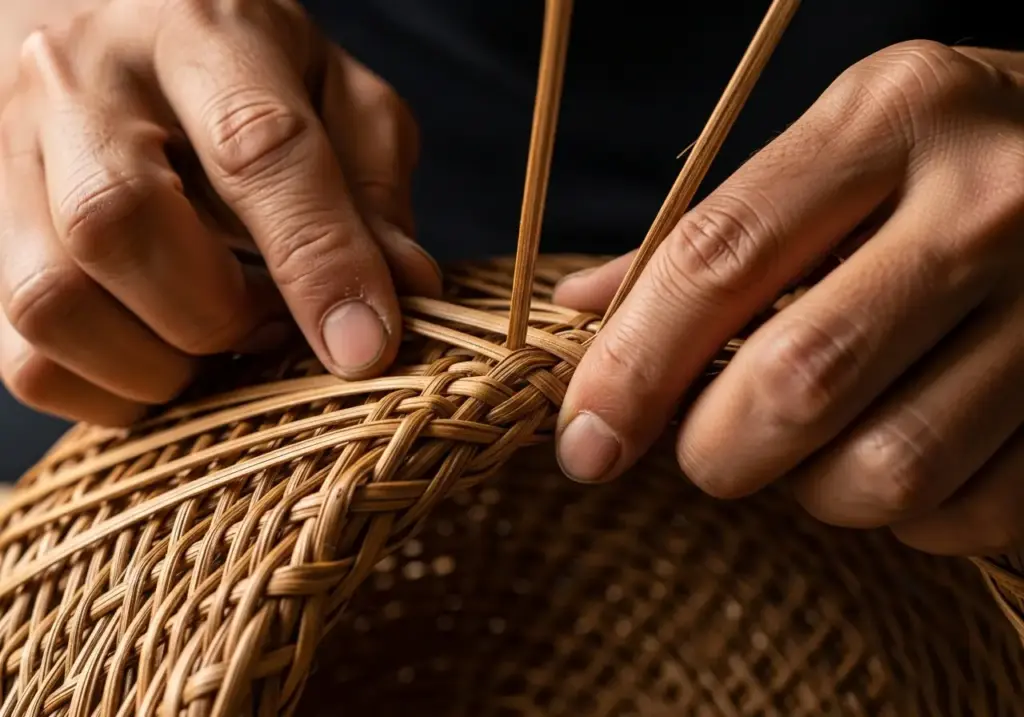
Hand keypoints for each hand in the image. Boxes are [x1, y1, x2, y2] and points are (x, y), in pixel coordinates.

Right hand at [0, 0, 440, 425]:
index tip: (365, 347)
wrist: (106, 22)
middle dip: (220, 313)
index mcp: (197, 30)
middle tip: (274, 326)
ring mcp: (10, 158)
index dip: (319, 260)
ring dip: (161, 364)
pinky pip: (27, 358)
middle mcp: (80, 83)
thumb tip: (408, 292)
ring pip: (53, 301)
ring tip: (221, 341)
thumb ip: (373, 185)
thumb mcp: (334, 95)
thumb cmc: (241, 69)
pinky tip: (168, 358)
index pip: (256, 145)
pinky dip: (112, 389)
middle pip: (117, 223)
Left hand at [554, 41, 1023, 556]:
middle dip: (714, 450)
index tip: (586, 441)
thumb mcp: (834, 152)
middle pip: (798, 382)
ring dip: (812, 490)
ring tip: (810, 447)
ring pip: (886, 469)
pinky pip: (965, 512)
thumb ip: (711, 234)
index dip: (634, 366)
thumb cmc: (936, 163)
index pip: (718, 258)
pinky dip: (906, 515)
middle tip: (705, 448)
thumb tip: (578, 311)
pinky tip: (900, 450)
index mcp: (891, 117)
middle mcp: (988, 202)